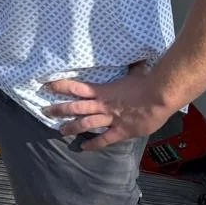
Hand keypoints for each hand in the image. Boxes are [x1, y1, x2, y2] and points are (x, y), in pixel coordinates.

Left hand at [43, 65, 176, 149]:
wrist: (159, 97)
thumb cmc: (147, 82)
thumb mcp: (135, 71)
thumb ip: (131, 66)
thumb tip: (134, 57)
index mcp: (103, 90)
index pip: (76, 87)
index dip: (61, 86)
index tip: (47, 85)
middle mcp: (102, 105)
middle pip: (75, 107)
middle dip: (59, 109)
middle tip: (45, 111)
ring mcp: (110, 119)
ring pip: (85, 124)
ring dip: (72, 127)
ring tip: (60, 130)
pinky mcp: (121, 131)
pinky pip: (104, 139)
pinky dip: (94, 144)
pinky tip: (84, 147)